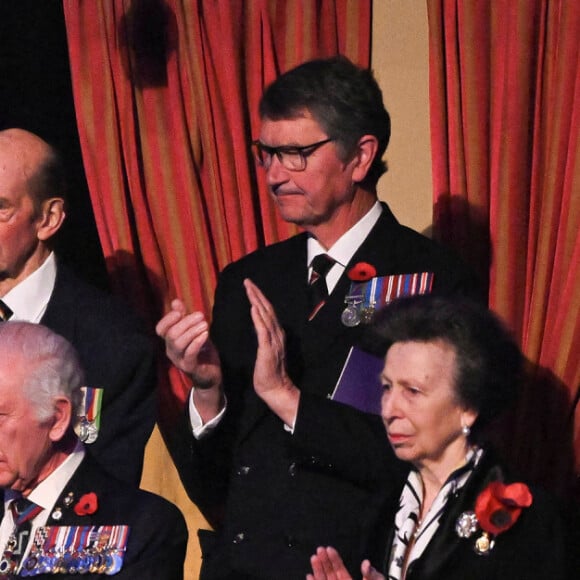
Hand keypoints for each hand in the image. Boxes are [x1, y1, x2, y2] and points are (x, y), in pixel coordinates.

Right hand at [156, 299, 220, 389]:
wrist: (210, 373)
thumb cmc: (201, 350)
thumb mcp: (193, 331)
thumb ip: (184, 317)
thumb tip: (175, 301)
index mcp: (170, 341)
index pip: (160, 329)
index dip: (168, 319)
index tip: (180, 311)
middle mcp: (171, 350)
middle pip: (171, 334)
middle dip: (186, 322)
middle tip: (201, 316)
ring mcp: (178, 360)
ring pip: (178, 343)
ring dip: (192, 331)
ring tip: (205, 325)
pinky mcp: (189, 367)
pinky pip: (189, 354)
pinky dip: (196, 342)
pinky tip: (205, 335)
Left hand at [243, 279, 298, 424]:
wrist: (275, 389)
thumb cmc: (268, 372)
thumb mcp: (265, 350)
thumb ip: (263, 337)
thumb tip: (257, 325)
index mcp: (275, 334)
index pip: (267, 312)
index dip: (259, 298)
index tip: (250, 287)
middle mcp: (277, 334)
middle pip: (267, 309)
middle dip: (257, 294)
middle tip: (248, 281)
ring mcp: (273, 341)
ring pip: (265, 315)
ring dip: (257, 300)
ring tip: (249, 288)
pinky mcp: (268, 349)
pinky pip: (263, 330)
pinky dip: (258, 318)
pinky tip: (253, 308)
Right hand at [307, 547, 383, 579]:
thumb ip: (371, 575)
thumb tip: (365, 563)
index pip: (340, 568)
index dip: (334, 559)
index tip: (329, 549)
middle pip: (330, 574)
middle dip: (324, 562)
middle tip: (319, 550)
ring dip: (318, 571)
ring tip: (314, 558)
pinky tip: (310, 576)